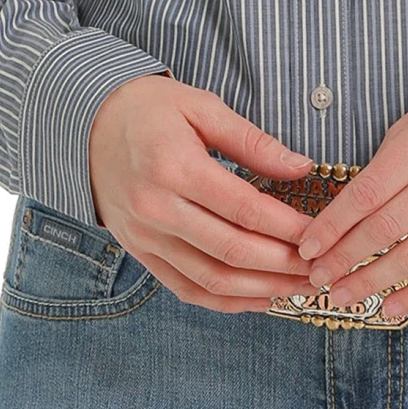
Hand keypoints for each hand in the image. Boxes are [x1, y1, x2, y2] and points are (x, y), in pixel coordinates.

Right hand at [87, 73, 320, 312]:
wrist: (86, 123)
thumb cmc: (148, 108)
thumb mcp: (202, 107)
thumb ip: (253, 141)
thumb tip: (301, 167)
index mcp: (175, 168)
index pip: (245, 210)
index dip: (289, 228)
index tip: (321, 234)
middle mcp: (157, 209)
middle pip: (232, 251)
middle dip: (284, 265)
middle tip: (321, 267)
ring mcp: (145, 236)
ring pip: (211, 279)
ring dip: (260, 290)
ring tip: (299, 288)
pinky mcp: (139, 251)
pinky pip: (185, 288)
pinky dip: (225, 302)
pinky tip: (259, 298)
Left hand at [293, 90, 407, 320]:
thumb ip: (381, 171)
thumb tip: (337, 225)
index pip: (369, 192)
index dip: (333, 225)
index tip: (308, 247)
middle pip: (388, 227)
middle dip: (345, 258)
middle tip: (317, 277)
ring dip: (373, 281)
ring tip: (343, 295)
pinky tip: (390, 307)